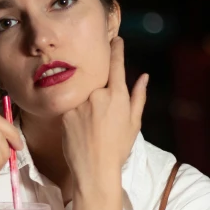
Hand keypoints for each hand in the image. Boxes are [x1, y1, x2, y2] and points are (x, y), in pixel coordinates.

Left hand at [61, 37, 147, 190]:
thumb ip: (138, 97)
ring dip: (87, 107)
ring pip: (83, 97)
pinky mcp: (65, 113)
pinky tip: (81, 133)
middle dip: (100, 94)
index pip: (116, 65)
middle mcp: (97, 95)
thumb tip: (144, 77)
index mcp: (118, 96)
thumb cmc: (118, 149)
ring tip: (91, 130)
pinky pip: (71, 108)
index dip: (116, 49)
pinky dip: (75, 116)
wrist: (94, 170)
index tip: (115, 39)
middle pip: (97, 83)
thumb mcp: (134, 124)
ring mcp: (80, 104)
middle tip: (102, 116)